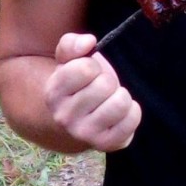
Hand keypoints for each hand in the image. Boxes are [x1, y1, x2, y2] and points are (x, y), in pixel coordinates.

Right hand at [44, 33, 141, 151]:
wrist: (79, 120)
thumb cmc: (79, 84)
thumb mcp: (68, 61)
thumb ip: (72, 44)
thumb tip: (89, 42)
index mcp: (53, 93)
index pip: (86, 68)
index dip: (93, 66)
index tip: (88, 75)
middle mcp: (64, 117)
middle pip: (105, 85)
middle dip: (107, 81)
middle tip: (100, 90)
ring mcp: (84, 133)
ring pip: (121, 103)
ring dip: (121, 96)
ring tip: (111, 100)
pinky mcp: (105, 144)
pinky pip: (132, 119)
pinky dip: (133, 111)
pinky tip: (121, 113)